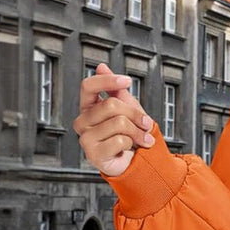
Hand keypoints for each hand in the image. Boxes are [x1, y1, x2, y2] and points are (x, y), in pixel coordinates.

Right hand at [72, 62, 154, 176]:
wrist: (134, 162)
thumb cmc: (129, 135)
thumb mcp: (127, 109)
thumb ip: (116, 91)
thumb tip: (102, 67)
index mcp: (88, 107)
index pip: (88, 86)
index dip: (107, 80)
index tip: (128, 81)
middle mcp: (82, 122)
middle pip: (111, 105)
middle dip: (136, 114)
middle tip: (146, 123)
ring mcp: (85, 139)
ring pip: (119, 123)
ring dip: (138, 131)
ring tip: (142, 138)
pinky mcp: (93, 154)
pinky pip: (120, 141)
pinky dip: (132, 144)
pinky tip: (129, 149)